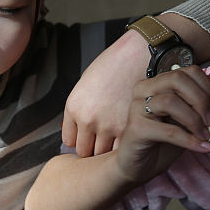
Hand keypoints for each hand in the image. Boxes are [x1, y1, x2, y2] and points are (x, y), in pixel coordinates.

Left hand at [63, 30, 146, 156]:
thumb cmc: (114, 65)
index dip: (80, 141)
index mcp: (74, 107)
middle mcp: (88, 119)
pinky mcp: (129, 129)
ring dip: (109, 151)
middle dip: (93, 149)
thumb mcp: (86, 83)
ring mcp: (109, 126)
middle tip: (104, 144)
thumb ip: (79, 108)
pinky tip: (130, 139)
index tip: (88, 139)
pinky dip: (125, 148)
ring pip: (102, 155)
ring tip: (118, 143)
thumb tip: (74, 129)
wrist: (139, 54)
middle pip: (85, 151)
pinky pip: (121, 151)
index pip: (69, 140)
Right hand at [113, 66, 209, 184]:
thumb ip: (204, 95)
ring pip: (171, 101)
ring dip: (194, 120)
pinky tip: (202, 147)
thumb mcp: (189, 117)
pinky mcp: (136, 128)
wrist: (139, 166)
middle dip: (201, 100)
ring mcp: (137, 107)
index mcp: (158, 82)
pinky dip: (189, 140)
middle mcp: (144, 89)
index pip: (188, 71)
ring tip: (205, 135)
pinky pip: (169, 130)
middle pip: (177, 79)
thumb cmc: (163, 141)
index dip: (207, 88)